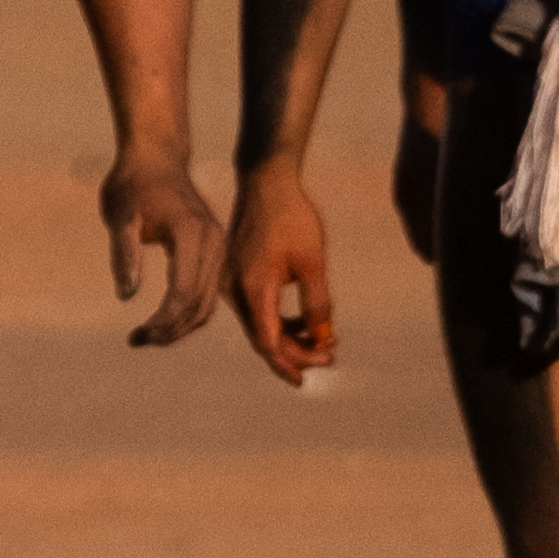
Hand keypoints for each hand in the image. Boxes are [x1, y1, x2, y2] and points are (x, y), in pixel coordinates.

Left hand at [100, 138, 225, 351]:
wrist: (156, 158)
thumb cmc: (132, 184)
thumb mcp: (119, 215)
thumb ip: (124, 253)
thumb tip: (126, 295)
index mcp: (190, 233)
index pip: (182, 292)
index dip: (161, 321)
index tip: (136, 337)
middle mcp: (214, 242)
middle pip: (199, 303)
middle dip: (170, 330)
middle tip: (138, 341)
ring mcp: (220, 247)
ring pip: (209, 302)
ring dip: (181, 326)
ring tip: (148, 336)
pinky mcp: (217, 251)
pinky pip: (210, 292)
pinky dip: (191, 312)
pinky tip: (165, 322)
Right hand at [224, 166, 336, 388]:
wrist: (265, 182)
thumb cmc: (291, 218)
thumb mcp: (313, 263)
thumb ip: (318, 304)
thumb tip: (324, 338)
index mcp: (252, 288)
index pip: (268, 342)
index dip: (290, 363)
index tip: (312, 375)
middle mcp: (234, 290)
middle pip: (262, 337)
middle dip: (295, 353)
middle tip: (328, 357)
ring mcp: (230, 282)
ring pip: (259, 324)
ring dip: (287, 338)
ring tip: (320, 342)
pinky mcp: (234, 275)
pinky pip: (255, 309)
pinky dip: (277, 320)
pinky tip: (301, 323)